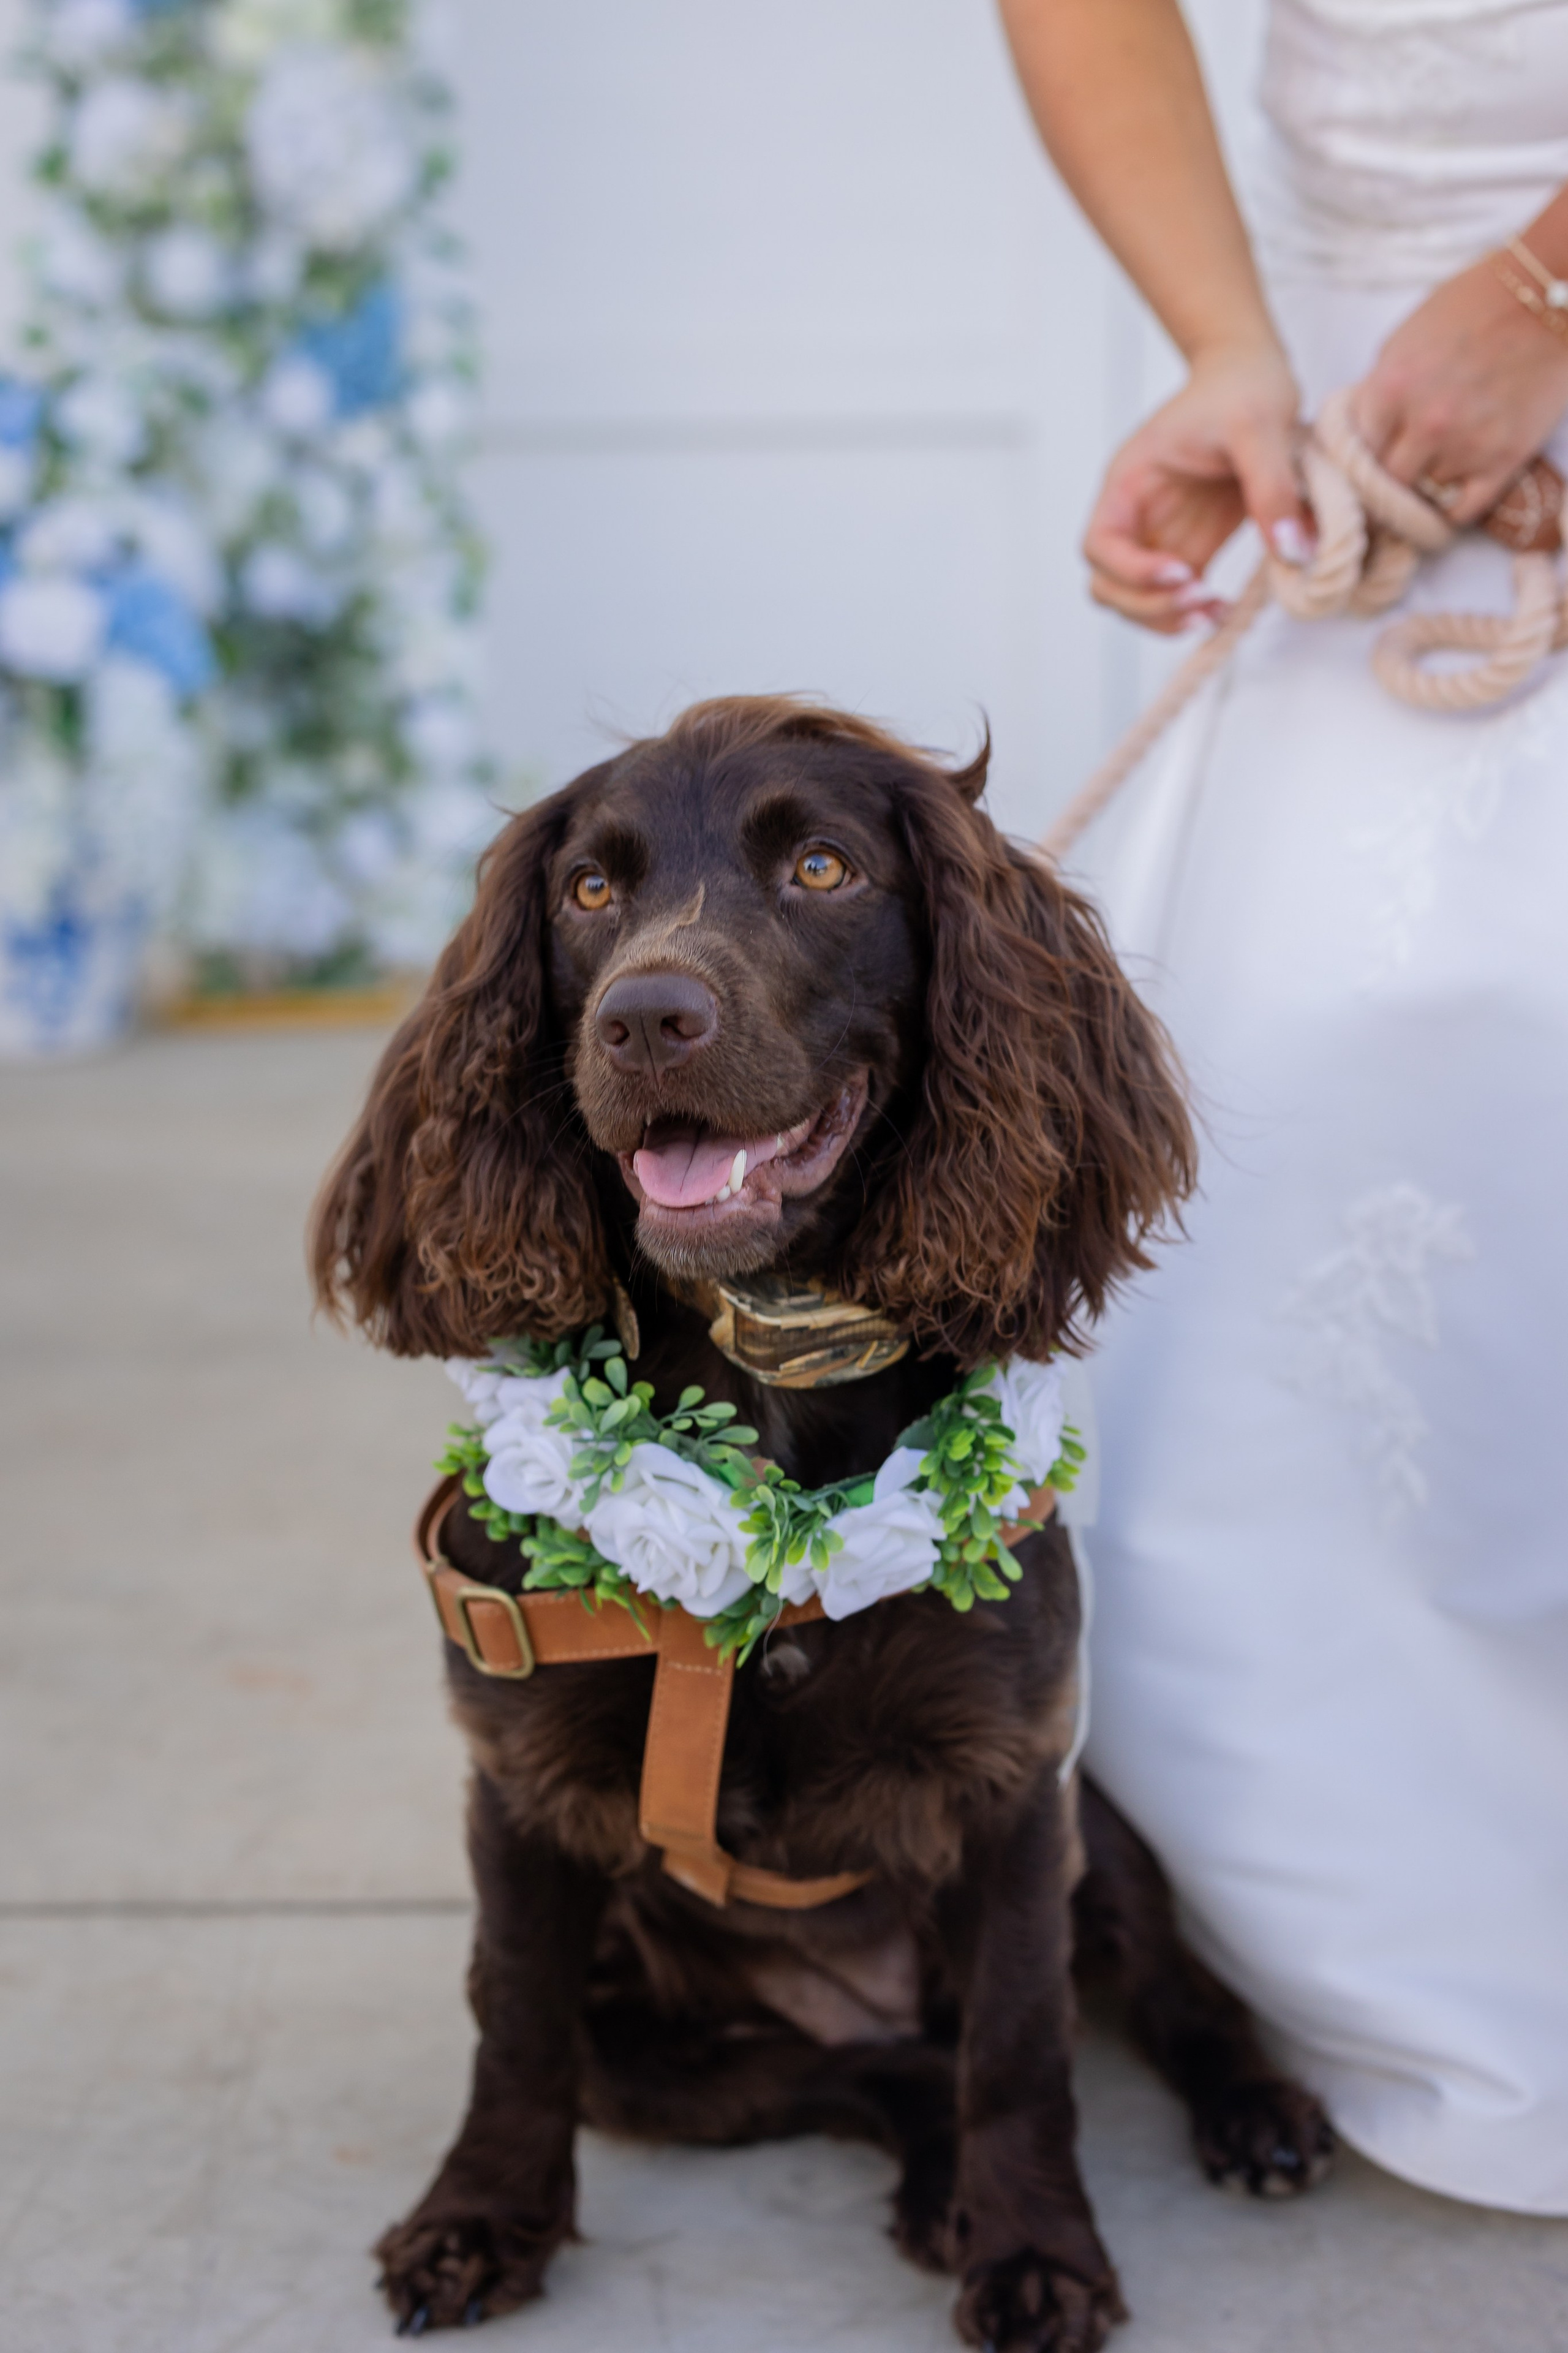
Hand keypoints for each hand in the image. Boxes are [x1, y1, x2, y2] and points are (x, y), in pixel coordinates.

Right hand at [1082, 343, 1307, 633]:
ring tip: (1215, 613)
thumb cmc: (1243, 387)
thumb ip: (1271, 487)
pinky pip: (1174, 599)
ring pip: (1133, 603)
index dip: (1131, 571)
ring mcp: (1160, 537)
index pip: (1100, 546)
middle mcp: (1135, 516)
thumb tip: (1292, 551)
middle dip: (1148, 606)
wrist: (1251, 374)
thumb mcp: (1260, 426)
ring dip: (1166, 620)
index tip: (1181, 572)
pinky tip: (1224, 610)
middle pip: (1107, 587)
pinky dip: (1191, 614)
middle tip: (1203, 600)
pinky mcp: (1190, 547)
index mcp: (1129, 483)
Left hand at [1352, 258, 1567, 523]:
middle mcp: (1426, 423)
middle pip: (1385, 482)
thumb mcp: (1406, 337)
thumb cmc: (1474, 305)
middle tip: (1397, 472)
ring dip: (1426, 484)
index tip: (1367, 458)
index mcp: (1392, 387)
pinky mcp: (1504, 460)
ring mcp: (1466, 446)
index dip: (1359, 456)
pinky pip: (1462, 512)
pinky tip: (1451, 494)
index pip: (1354, 450)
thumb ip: (1378, 387)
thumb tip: (1359, 429)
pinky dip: (1452, 510)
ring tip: (1438, 461)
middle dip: (1388, 478)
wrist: (1547, 296)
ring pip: (1423, 494)